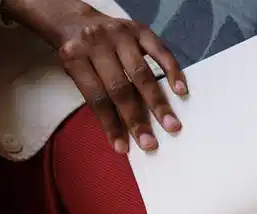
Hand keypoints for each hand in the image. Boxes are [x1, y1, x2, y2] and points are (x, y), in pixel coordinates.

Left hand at [2, 0, 186, 152]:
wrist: (78, 22)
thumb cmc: (80, 56)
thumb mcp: (76, 73)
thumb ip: (97, 96)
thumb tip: (122, 132)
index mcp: (75, 57)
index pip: (96, 97)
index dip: (110, 124)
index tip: (123, 148)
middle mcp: (97, 43)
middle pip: (119, 88)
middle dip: (136, 119)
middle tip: (150, 143)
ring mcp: (121, 35)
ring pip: (142, 73)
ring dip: (158, 103)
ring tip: (171, 125)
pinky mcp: (140, 29)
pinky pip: (161, 52)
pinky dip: (172, 72)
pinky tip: (181, 90)